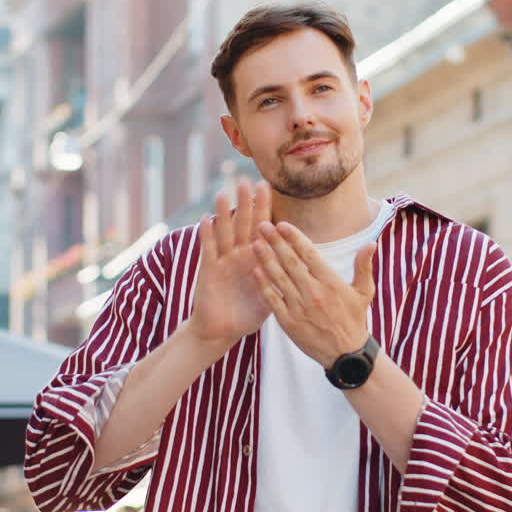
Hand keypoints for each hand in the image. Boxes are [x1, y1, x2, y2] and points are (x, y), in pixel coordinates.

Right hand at [189, 179, 272, 348]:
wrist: (221, 331)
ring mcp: (222, 261)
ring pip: (224, 233)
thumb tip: (306, 267)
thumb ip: (283, 278)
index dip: (264, 208)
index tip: (266, 186)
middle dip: (244, 203)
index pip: (262, 228)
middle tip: (245, 180)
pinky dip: (206, 235)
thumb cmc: (247, 313)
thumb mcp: (271, 294)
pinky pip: (208, 251)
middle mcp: (239, 255)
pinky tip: (204, 219)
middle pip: (243, 224)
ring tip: (224, 193)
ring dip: (223, 214)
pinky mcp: (208, 272)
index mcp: (256, 258)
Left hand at [251, 221, 376, 367]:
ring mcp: (299, 308)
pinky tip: (255, 271)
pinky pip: (273, 300)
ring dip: (265, 260)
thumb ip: (364, 266)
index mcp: (331, 282)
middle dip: (275, 242)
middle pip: (290, 262)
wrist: (346, 354)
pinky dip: (264, 286)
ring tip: (254, 243)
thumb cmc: (354, 319)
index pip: (309, 254)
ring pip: (279, 279)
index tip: (282, 224)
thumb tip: (371, 243)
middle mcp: (314, 293)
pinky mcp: (289, 322)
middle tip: (262, 225)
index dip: (294, 238)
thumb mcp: (364, 292)